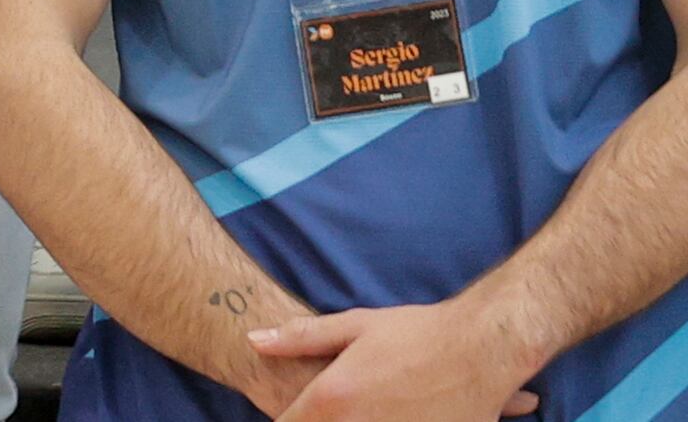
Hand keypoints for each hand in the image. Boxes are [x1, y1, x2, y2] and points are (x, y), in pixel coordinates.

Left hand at [242, 300, 544, 418]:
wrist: (482, 348)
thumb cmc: (417, 332)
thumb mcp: (356, 326)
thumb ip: (301, 338)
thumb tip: (255, 341)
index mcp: (334, 396)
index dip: (286, 421)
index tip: (291, 414)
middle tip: (333, 408)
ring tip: (363, 409)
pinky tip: (396, 415)